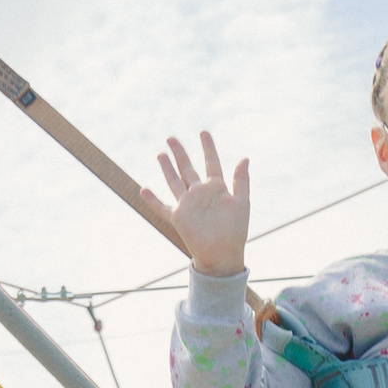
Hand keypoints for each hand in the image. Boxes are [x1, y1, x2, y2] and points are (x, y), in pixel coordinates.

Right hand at [142, 132, 249, 275]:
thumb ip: (242, 180)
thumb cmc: (235, 231)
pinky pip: (162, 207)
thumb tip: (244, 158)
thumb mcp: (242, 203)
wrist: (223, 254)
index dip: (208, 147)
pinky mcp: (178, 217)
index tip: (203, 132)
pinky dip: (152, 200)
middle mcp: (200, 193)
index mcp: (217, 188)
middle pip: (188, 168)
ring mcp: (188, 204)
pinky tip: (143, 190)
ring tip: (160, 154)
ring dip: (167, 168)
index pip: (211, 162)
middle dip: (180, 153)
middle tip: (171, 137)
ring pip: (174, 181)